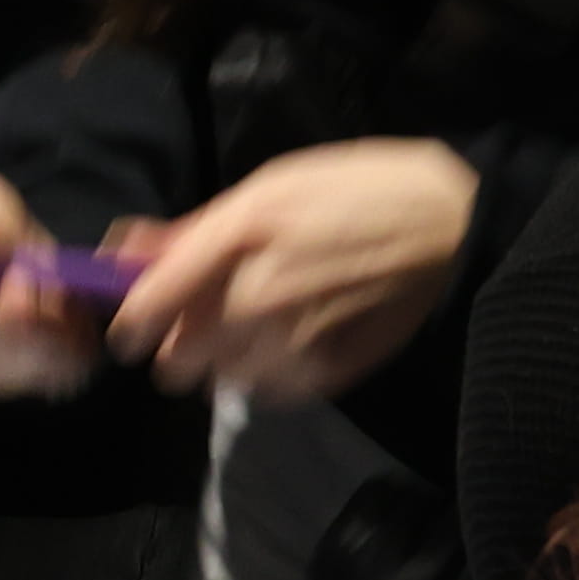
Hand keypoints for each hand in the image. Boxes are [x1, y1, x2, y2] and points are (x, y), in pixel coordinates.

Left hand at [105, 138, 478, 401]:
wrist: (452, 227)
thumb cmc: (358, 190)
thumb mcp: (271, 185)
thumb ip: (194, 227)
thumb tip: (126, 251)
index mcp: (240, 236)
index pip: (148, 306)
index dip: (130, 324)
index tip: (132, 330)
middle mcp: (258, 296)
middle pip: (176, 360)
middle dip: (179, 345)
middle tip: (203, 323)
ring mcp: (294, 342)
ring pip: (219, 381)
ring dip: (224, 363)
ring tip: (258, 329)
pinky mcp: (328, 375)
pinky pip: (265, 394)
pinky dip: (266, 377)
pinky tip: (290, 345)